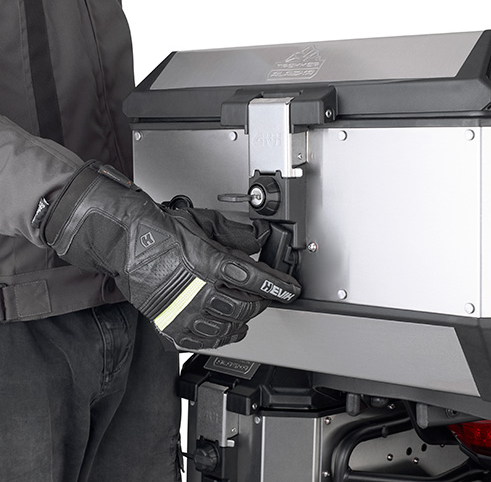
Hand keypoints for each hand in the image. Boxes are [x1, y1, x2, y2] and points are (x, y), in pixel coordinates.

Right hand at [42, 161, 300, 349]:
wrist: (126, 243)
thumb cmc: (161, 231)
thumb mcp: (204, 223)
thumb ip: (237, 232)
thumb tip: (259, 237)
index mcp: (211, 263)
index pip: (256, 280)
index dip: (278, 287)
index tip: (291, 291)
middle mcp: (200, 291)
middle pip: (245, 308)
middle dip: (259, 304)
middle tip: (263, 299)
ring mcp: (184, 312)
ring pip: (226, 329)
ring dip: (241, 323)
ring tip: (244, 319)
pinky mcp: (170, 324)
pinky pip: (200, 341)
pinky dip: (215, 338)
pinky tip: (219, 330)